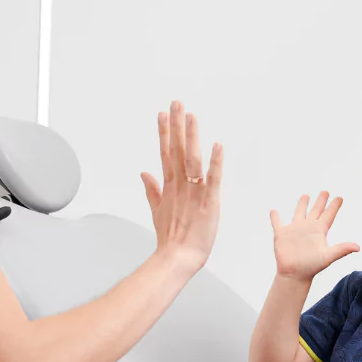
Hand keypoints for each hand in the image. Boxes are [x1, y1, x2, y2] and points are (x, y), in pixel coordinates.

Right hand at [140, 101, 223, 273]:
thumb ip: (152, 190)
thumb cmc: (171, 238)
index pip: (166, 153)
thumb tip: (144, 172)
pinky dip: (216, 162)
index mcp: (170, 186)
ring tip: (191, 115)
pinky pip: (213, 179)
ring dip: (191, 136)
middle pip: (176, 149)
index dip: (164, 132)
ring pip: (192, 158)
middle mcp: (180, 185)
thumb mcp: (158, 211)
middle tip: (177, 103)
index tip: (163, 114)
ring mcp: (194, 192)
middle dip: (177, 125)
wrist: (177, 258)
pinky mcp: (209, 202)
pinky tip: (217, 145)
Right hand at [270, 191, 358, 280]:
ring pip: (299, 213)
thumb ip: (342, 249)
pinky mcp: (282, 234)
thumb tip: (358, 247)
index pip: (328, 215)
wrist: (294, 274)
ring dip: (302, 204)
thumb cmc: (311, 267)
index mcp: (319, 231)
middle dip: (320, 201)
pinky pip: (277, 222)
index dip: (334, 206)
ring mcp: (294, 230)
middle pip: (316, 210)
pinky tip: (274, 211)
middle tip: (325, 191)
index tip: (340, 197)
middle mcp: (308, 228)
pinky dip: (275, 217)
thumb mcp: (328, 256)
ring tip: (305, 195)